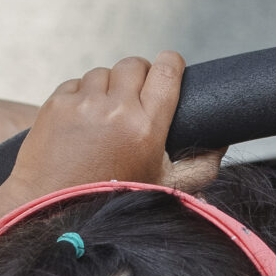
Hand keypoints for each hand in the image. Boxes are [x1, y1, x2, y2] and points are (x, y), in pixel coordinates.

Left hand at [9, 54, 184, 194]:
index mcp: (146, 127)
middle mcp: (114, 109)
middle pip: (135, 64)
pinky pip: (76, 84)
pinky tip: (83, 122)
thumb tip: (220, 144)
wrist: (55, 211)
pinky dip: (82, 96)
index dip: (171, 64)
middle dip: (139, 76)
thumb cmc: (111, 202)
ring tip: (107, 116)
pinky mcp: (56, 104)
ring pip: (104, 72)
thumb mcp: (165, 188)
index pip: (166, 70)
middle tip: (136, 99)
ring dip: (109, 87)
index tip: (170, 69)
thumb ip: (201, 167)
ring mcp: (82, 104)